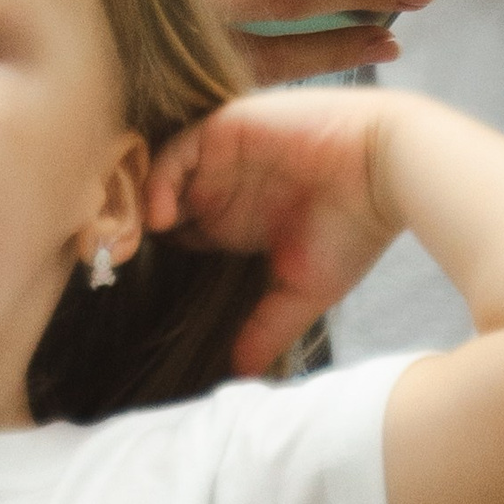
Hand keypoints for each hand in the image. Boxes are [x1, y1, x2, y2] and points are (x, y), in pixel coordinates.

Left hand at [145, 90, 401, 360]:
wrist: (391, 171)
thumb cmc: (354, 231)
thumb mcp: (303, 289)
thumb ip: (265, 326)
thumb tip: (237, 375)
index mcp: (234, 223)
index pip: (177, 236)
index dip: (156, 258)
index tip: (134, 290)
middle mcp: (221, 188)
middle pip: (158, 204)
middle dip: (135, 230)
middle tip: (113, 263)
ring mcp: (222, 157)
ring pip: (160, 176)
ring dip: (141, 205)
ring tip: (135, 242)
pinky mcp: (227, 129)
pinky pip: (178, 149)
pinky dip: (162, 178)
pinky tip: (161, 214)